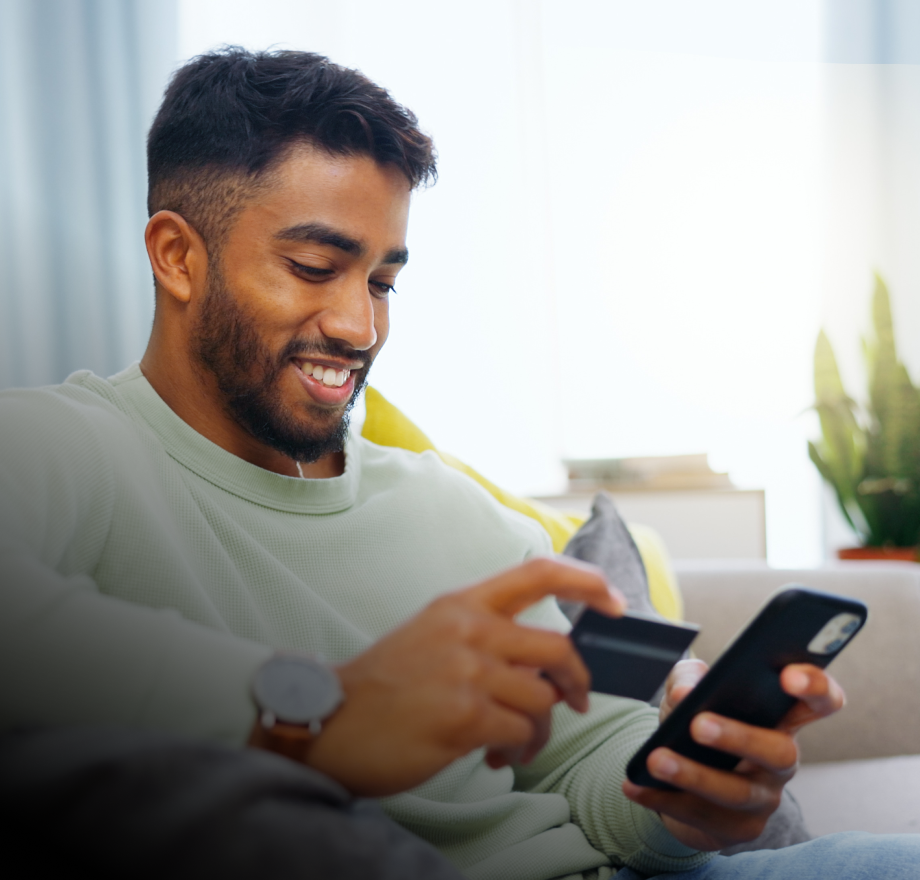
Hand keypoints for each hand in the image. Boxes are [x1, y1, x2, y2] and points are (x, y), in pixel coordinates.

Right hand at [275, 557, 624, 796]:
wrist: (331, 719)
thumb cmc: (386, 682)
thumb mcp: (434, 634)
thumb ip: (488, 636)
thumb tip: (548, 668)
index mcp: (461, 603)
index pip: (538, 573)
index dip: (586, 582)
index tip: (616, 601)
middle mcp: (468, 629)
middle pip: (558, 647)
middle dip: (578, 680)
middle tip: (575, 700)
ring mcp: (467, 671)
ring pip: (544, 698)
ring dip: (542, 729)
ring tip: (518, 743)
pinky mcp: (464, 716)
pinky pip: (522, 734)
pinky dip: (519, 751)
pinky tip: (495, 758)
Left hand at [622, 658, 844, 850]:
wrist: (684, 777)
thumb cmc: (697, 720)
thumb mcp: (692, 690)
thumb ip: (689, 678)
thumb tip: (685, 694)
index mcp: (781, 717)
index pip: (821, 701)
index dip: (814, 687)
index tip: (787, 676)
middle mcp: (782, 759)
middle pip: (780, 751)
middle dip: (739, 737)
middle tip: (698, 724)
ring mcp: (764, 798)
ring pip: (736, 792)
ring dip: (693, 775)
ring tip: (655, 759)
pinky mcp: (737, 829)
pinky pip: (701, 816)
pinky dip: (662, 799)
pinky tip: (635, 785)